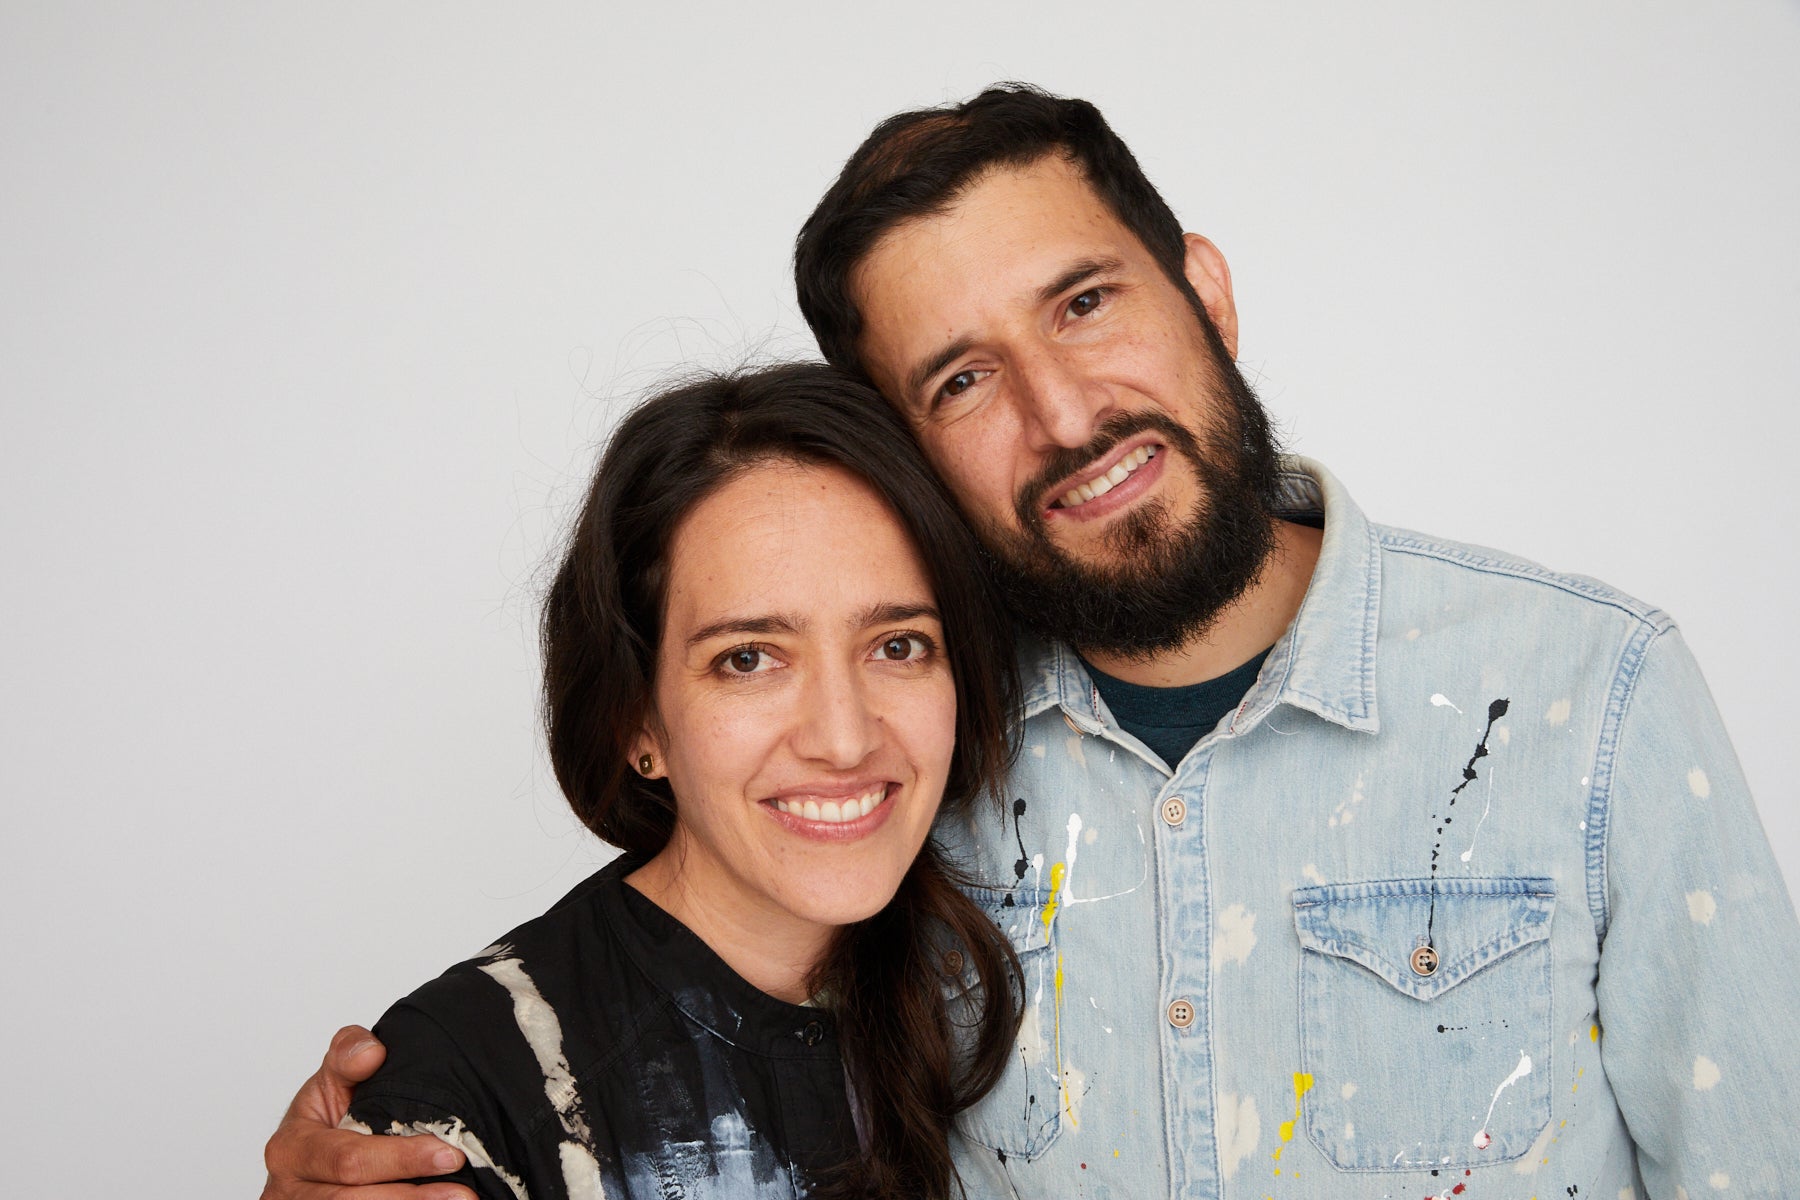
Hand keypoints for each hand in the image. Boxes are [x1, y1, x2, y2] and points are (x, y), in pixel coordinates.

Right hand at [261, 1025, 473, 1199]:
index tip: (449, 1154)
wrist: (310, 1150)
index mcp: (291, 1149)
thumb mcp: (330, 1077)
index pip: (350, 1159)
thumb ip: (348, 1055)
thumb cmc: (325, 1114)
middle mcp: (291, 1190)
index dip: (401, 1159)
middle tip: (463, 1192)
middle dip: (413, 1197)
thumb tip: (372, 1053)